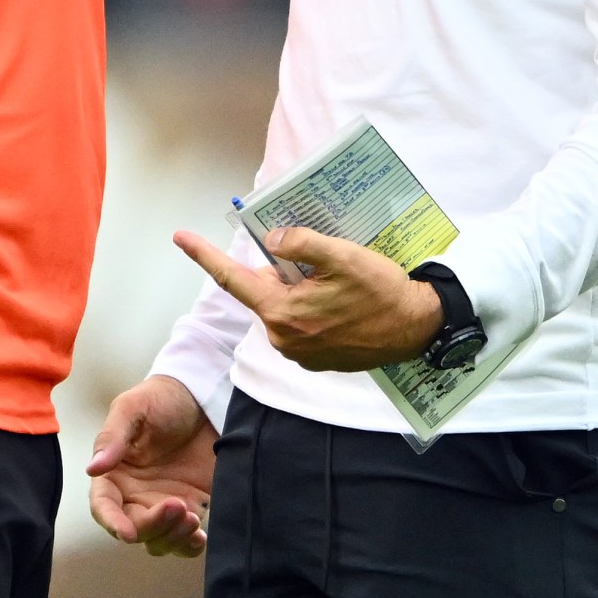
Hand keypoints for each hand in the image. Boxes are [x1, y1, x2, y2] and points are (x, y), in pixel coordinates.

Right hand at [87, 375, 216, 556]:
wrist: (203, 397)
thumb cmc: (161, 398)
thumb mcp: (133, 408)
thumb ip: (113, 436)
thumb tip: (93, 469)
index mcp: (114, 474)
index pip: (104, 506)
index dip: (112, 522)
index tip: (127, 533)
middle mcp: (135, 495)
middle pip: (135, 527)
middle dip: (153, 525)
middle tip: (176, 506)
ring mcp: (162, 505)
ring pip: (158, 541)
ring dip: (172, 537)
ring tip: (191, 517)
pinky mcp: (190, 509)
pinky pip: (185, 541)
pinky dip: (189, 546)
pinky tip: (199, 537)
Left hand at [174, 227, 442, 371]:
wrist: (417, 328)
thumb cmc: (382, 291)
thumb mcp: (342, 256)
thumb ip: (302, 244)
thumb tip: (272, 241)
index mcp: (283, 313)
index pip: (232, 280)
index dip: (204, 255)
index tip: (180, 237)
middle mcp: (284, 339)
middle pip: (265, 291)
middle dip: (281, 272)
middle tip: (318, 259)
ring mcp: (300, 354)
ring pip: (284, 307)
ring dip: (300, 290)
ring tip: (339, 282)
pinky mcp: (317, 360)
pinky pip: (301, 324)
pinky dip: (312, 308)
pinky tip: (342, 301)